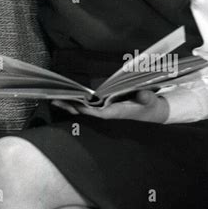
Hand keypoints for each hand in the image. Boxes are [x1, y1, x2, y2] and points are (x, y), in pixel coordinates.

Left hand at [52, 90, 169, 123]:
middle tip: (54, 101)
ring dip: (71, 105)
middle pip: (86, 112)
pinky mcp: (105, 107)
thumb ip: (147, 97)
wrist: (153, 112)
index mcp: (117, 112)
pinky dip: (76, 103)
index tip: (75, 104)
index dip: (86, 109)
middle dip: (71, 107)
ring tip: (54, 100)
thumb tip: (143, 95)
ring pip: (84, 110)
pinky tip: (66, 100)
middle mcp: (108, 113)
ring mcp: (105, 111)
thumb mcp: (151, 100)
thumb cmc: (151, 105)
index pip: (98, 113)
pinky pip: (87, 106)